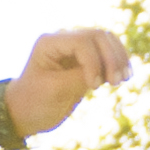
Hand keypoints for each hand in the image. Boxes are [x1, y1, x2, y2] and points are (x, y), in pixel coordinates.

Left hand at [5, 24, 132, 136]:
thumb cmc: (33, 102)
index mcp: (50, 42)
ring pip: (107, 41)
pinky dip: (118, 63)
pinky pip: (108, 53)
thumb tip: (105, 70)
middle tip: (116, 82)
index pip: (82, 41)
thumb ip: (79, 77)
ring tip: (124, 79)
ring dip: (118, 58)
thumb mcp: (54, 91)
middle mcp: (64, 40)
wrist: (24, 113)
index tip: (94, 87)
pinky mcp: (85, 61)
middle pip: (98, 36)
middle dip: (111, 57)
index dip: (94, 61)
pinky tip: (125, 77)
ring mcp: (75, 49)